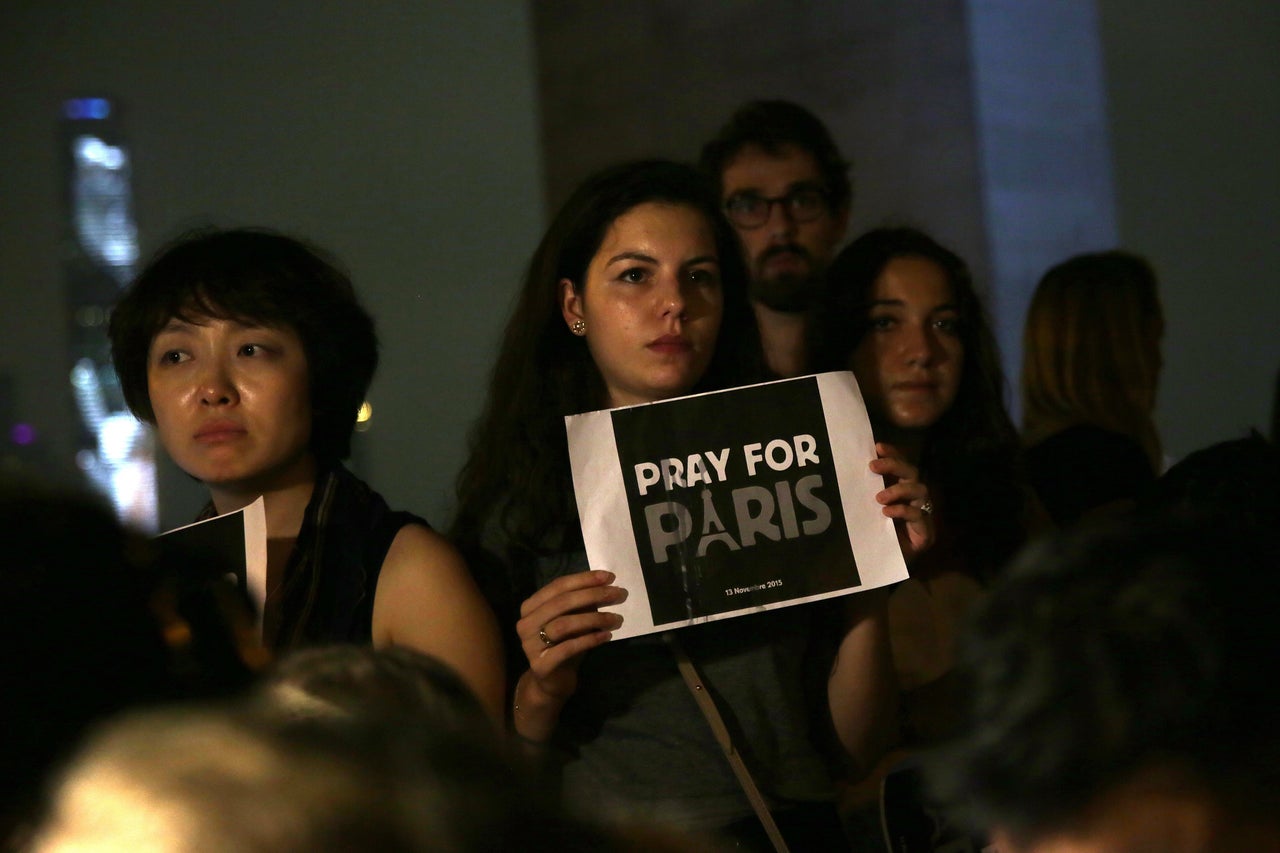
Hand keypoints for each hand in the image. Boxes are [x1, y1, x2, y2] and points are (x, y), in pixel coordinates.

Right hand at [515, 569, 625, 703]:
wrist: (553, 682)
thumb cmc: (565, 645)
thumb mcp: (574, 621)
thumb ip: (583, 605)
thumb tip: (607, 587)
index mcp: (531, 606)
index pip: (558, 586)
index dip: (584, 579)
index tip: (610, 577)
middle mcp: (525, 623)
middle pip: (562, 602)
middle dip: (593, 595)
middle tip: (619, 594)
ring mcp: (530, 644)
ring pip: (564, 624)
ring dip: (595, 618)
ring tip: (617, 618)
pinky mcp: (541, 665)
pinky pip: (568, 648)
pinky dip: (590, 640)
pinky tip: (607, 636)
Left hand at [869, 442, 934, 561]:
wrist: (878, 568)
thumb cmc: (870, 538)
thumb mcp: (863, 511)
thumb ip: (863, 493)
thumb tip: (848, 469)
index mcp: (898, 490)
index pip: (901, 465)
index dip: (892, 454)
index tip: (876, 447)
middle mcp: (913, 499)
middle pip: (912, 473)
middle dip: (894, 465)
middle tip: (873, 466)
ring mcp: (922, 514)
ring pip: (920, 489)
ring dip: (898, 489)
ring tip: (879, 497)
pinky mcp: (925, 533)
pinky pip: (919, 514)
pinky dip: (903, 510)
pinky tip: (887, 512)